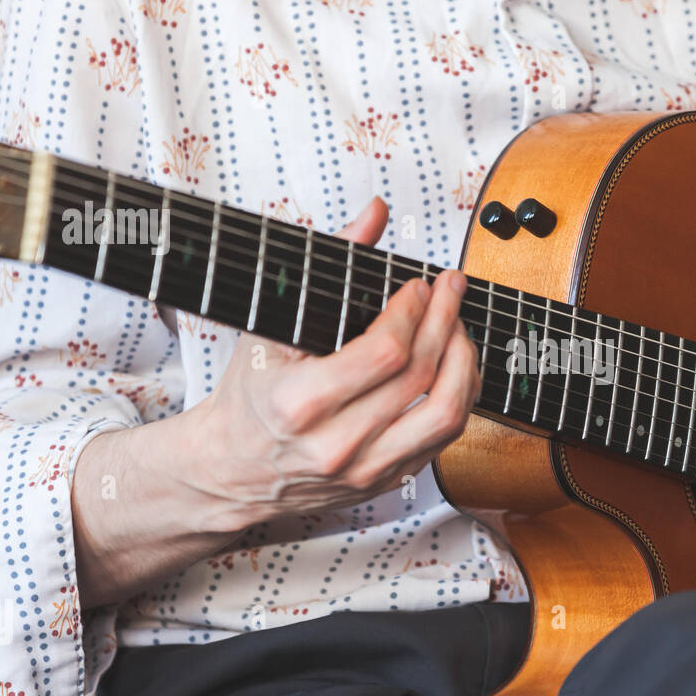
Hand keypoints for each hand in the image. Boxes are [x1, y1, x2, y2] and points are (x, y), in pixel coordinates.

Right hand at [71, 196, 480, 606]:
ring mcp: (366, 469)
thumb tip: (375, 214)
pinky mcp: (387, 482)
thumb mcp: (273, 327)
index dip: (413, 311)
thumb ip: (329, 264)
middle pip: (420, 376)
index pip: (386, 352)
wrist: (232, 470)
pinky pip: (444, 438)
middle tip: (451, 289)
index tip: (418, 286)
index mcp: (300, 403)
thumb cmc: (251, 396)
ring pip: (445, 415)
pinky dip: (460, 395)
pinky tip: (454, 365)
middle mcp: (336, 443)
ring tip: (458, 328)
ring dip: (464, 362)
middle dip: (446, 320)